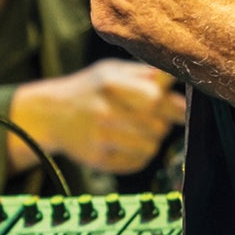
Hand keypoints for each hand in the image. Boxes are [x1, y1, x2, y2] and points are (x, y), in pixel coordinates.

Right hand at [6, 60, 189, 175]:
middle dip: (161, 123)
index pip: (156, 98)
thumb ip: (148, 77)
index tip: (177, 108)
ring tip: (137, 130)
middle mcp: (104, 111)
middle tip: (151, 118)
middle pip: (158, 126)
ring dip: (151, 140)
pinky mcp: (98, 160)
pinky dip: (139, 155)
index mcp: (111, 83)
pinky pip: (137, 163)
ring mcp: (100, 138)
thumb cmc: (92, 88)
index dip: (172, 106)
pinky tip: (127, 143)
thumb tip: (184, 91)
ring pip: (151, 147)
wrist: (50, 113)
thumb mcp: (114, 71)